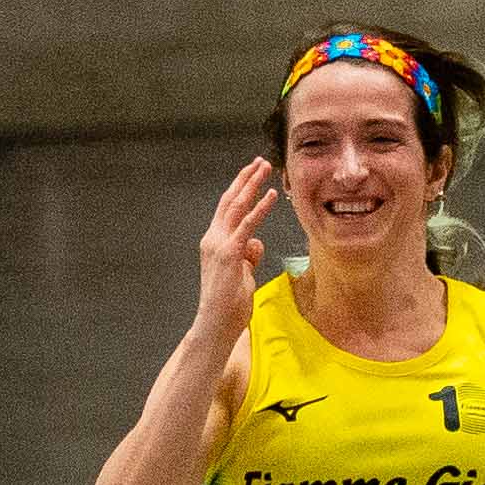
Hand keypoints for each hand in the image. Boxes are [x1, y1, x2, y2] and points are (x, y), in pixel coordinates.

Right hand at [195, 159, 277, 335]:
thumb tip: (256, 243)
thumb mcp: (242, 273)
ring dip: (252, 184)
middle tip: (259, 161)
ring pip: (236, 206)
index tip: (252, 172)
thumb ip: (247, 255)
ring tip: (265, 168)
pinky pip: (247, 225)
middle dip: (245, 178)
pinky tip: (271, 195)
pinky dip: (260, 208)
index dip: (239, 188)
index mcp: (214, 241)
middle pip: (229, 200)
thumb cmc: (229, 302)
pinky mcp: (229, 254)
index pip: (226, 208)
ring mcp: (219, 245)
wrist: (216, 323)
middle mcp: (213, 238)